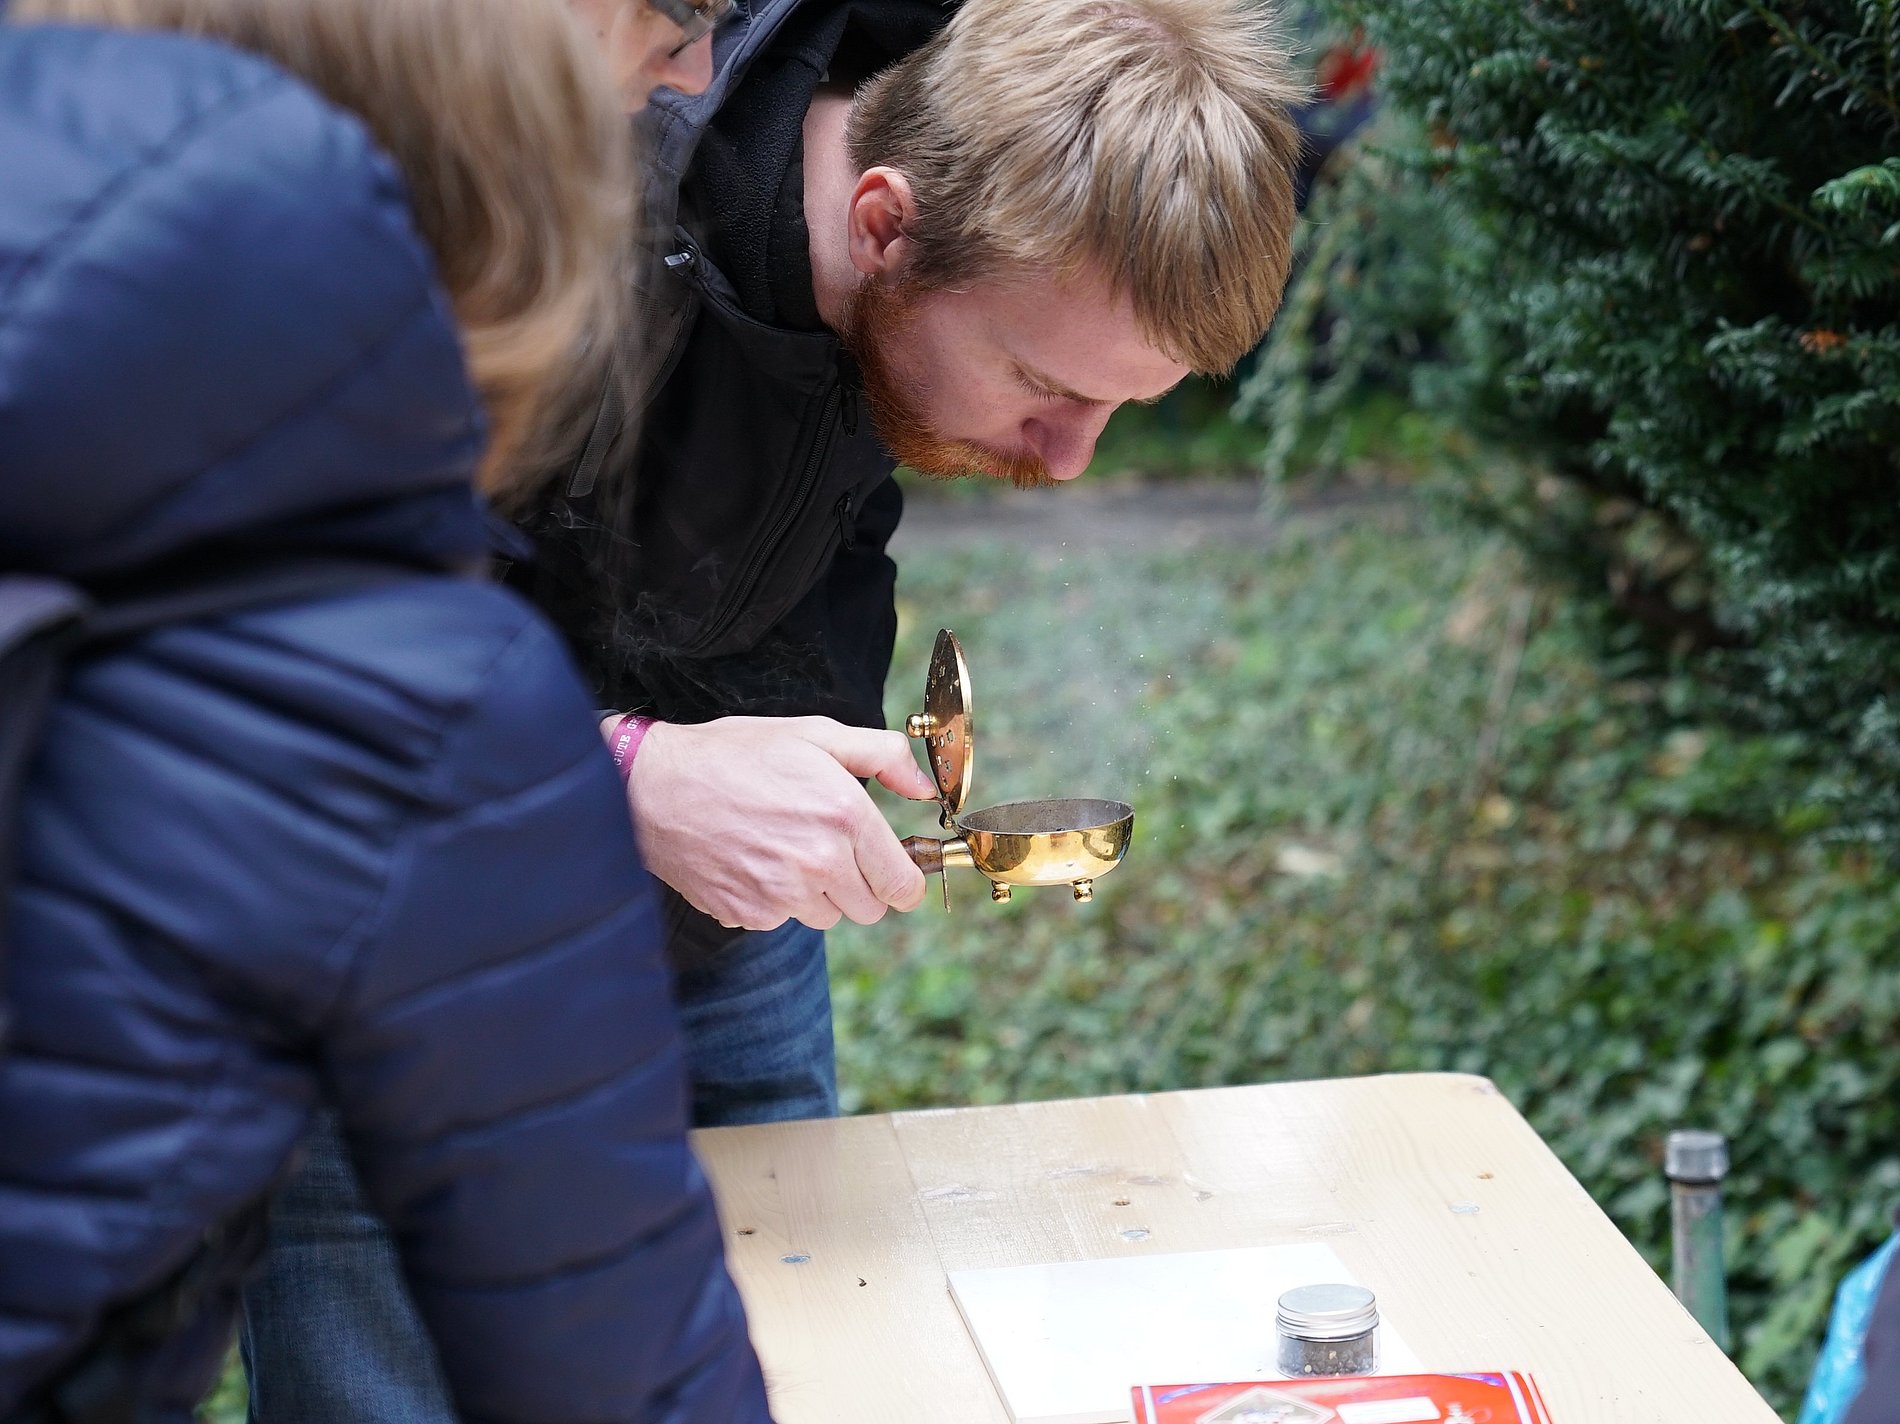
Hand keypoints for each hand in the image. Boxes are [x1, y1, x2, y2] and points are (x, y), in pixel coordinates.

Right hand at [613, 715, 938, 931]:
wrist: (652, 786)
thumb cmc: (734, 754)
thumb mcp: (814, 734)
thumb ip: (882, 756)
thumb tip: (924, 789)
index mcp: (845, 817)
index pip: (904, 887)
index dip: (903, 880)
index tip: (892, 869)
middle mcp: (819, 863)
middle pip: (870, 909)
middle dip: (859, 883)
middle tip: (827, 845)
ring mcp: (782, 895)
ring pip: (827, 916)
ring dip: (817, 892)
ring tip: (782, 846)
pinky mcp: (749, 914)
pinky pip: (782, 920)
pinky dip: (774, 898)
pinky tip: (752, 860)